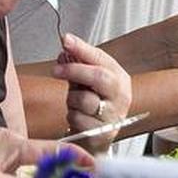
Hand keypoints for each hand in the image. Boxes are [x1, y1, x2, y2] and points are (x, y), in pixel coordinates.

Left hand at [56, 34, 132, 150]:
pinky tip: (78, 117)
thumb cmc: (94, 106)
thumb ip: (78, 65)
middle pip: (98, 77)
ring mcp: (114, 114)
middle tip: (56, 70)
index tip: (66, 40)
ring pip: (84, 99)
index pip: (101, 58)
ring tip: (74, 102)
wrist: (98, 138)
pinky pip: (78, 118)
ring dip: (72, 99)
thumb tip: (66, 47)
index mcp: (119, 78)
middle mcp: (121, 95)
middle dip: (75, 70)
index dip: (82, 48)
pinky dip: (72, 116)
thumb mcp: (87, 82)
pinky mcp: (103, 132)